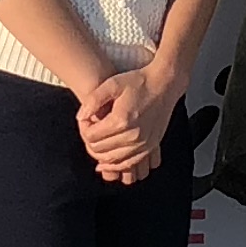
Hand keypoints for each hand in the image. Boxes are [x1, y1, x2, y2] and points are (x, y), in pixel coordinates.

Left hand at [77, 64, 179, 182]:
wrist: (164, 84)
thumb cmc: (139, 82)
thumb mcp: (112, 84)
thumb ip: (93, 100)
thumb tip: (81, 117)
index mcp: (121, 120)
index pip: (91, 136)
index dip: (83, 128)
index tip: (86, 120)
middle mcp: (133, 136)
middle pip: (99, 150)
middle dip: (89, 141)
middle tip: (91, 129)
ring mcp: (143, 144)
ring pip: (112, 160)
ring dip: (100, 155)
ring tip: (96, 143)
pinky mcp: (150, 147)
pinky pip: (128, 164)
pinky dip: (116, 165)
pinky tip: (108, 160)